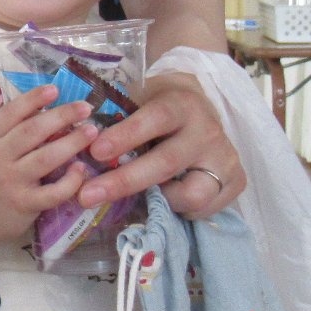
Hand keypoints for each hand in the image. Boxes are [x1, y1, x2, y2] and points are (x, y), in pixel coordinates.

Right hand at [0, 86, 101, 246]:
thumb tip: (52, 111)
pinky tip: (81, 170)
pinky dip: (69, 181)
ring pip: (45, 158)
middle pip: (31, 131)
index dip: (32, 99)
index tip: (55, 88)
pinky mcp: (24, 204)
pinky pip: (51, 192)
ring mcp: (11, 181)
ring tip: (91, 132)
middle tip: (85, 107)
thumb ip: (14, 134)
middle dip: (60, 116)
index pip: (9, 114)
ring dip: (71, 143)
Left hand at [80, 71, 244, 216]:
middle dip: (124, 182)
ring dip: (159, 200)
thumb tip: (75, 146)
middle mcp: (207, 132)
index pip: (155, 119)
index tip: (95, 151)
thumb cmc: (159, 108)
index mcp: (181, 105)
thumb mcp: (140, 101)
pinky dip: (179, 210)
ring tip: (146, 195)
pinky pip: (203, 209)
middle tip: (88, 196)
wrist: (201, 108)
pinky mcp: (236, 182)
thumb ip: (116, 120)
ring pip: (191, 194)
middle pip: (166, 163)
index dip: (126, 136)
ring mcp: (225, 158)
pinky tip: (168, 198)